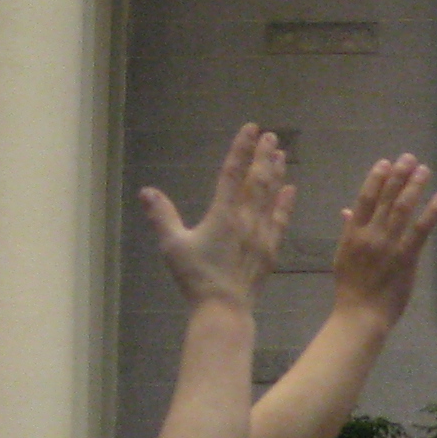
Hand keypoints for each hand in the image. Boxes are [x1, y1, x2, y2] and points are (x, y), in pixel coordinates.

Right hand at [142, 123, 293, 310]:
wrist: (224, 309)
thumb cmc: (196, 278)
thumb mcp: (173, 245)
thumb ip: (161, 216)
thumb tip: (146, 191)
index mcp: (223, 214)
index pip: (233, 173)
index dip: (241, 149)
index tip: (250, 128)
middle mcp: (246, 219)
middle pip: (258, 180)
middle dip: (263, 156)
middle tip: (270, 136)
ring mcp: (261, 234)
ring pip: (272, 196)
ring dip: (276, 173)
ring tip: (280, 154)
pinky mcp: (270, 250)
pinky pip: (281, 220)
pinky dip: (286, 203)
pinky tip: (291, 190)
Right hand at [330, 155, 436, 328]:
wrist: (360, 315)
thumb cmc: (351, 288)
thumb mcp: (343, 256)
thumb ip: (348, 231)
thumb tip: (347, 211)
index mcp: (352, 233)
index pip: (364, 199)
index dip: (376, 179)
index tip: (385, 162)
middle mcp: (370, 235)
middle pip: (386, 199)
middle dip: (398, 176)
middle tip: (409, 158)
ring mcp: (388, 245)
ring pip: (402, 210)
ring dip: (415, 187)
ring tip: (424, 170)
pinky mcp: (406, 258)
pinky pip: (420, 231)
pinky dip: (431, 212)